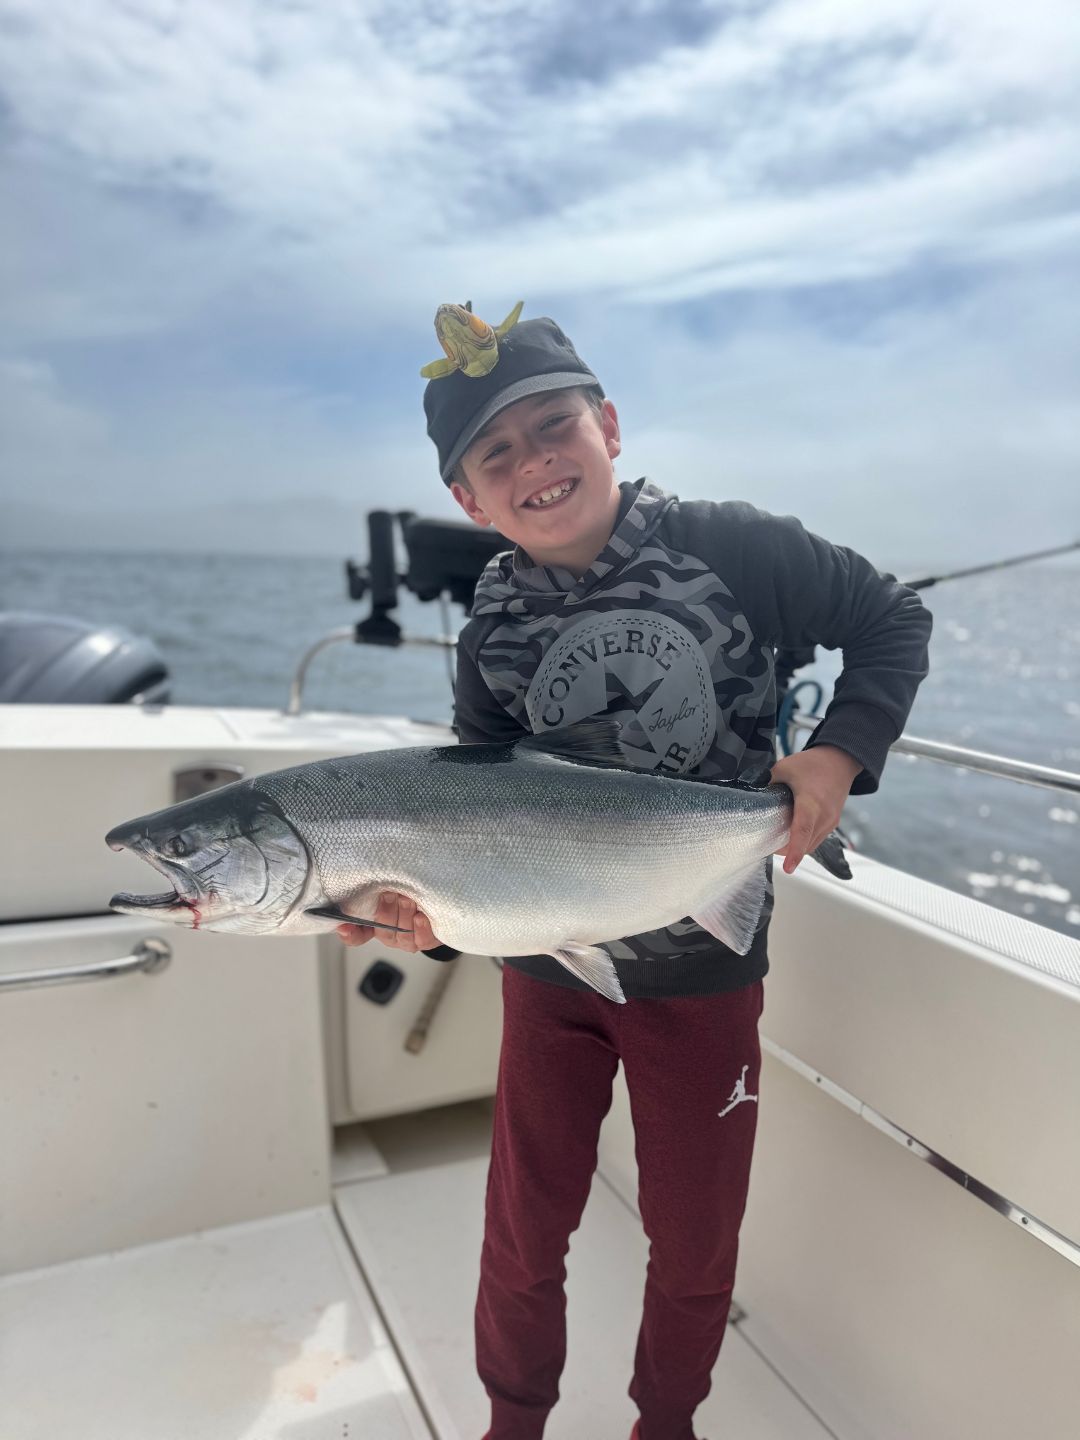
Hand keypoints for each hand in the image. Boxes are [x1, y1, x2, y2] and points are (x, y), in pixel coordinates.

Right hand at [336, 891, 439, 951]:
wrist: (438, 900)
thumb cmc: (410, 889)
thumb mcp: (393, 885)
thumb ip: (380, 884)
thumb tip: (373, 872)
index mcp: (375, 922)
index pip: (357, 934)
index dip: (349, 933)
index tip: (344, 926)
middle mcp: (389, 933)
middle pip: (382, 930)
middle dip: (385, 912)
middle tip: (389, 894)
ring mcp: (407, 939)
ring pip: (402, 934)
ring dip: (404, 915)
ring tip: (408, 899)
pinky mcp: (426, 941)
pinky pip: (421, 940)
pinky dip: (421, 928)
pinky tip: (421, 917)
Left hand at [769, 745, 861, 873]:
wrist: (839, 760)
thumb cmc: (812, 764)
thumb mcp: (783, 768)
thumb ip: (766, 784)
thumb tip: (751, 797)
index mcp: (811, 803)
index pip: (802, 831)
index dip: (795, 851)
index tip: (788, 868)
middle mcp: (824, 816)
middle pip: (804, 843)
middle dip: (785, 850)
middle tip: (766, 844)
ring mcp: (831, 822)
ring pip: (811, 845)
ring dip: (795, 847)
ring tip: (777, 838)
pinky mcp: (832, 823)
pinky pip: (816, 839)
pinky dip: (803, 841)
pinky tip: (791, 832)